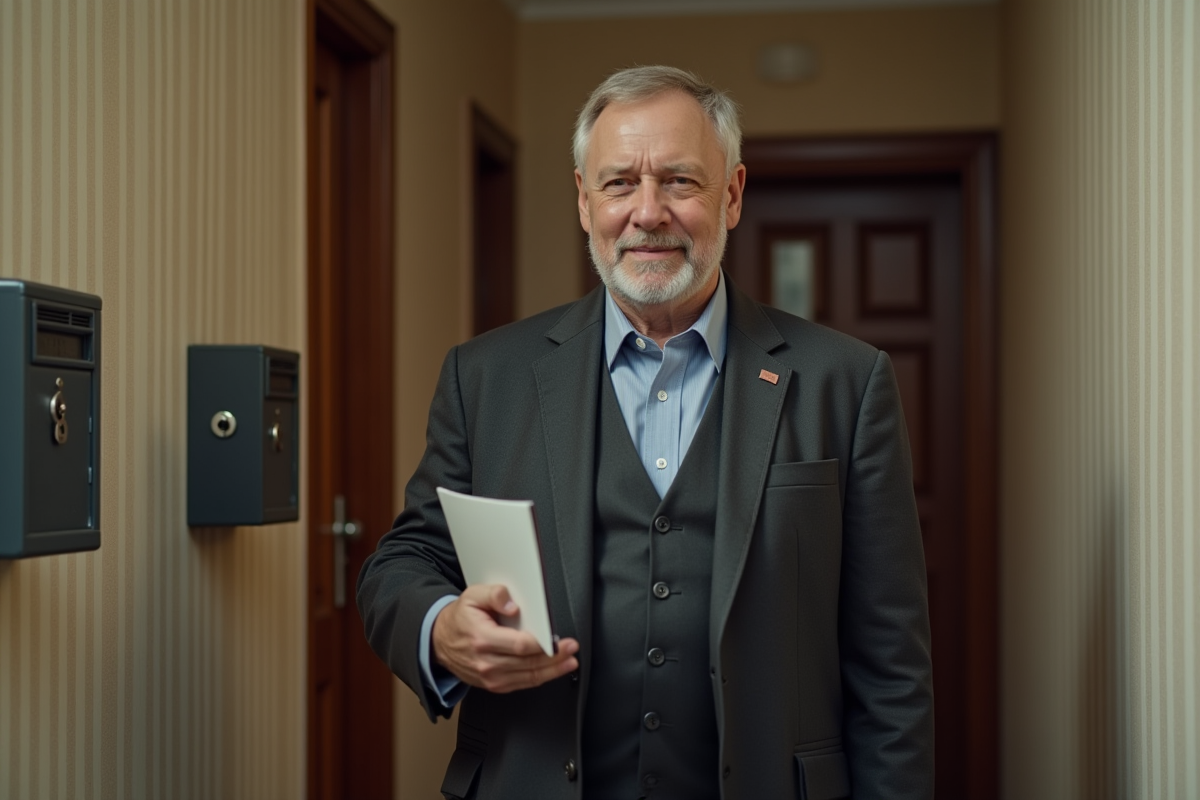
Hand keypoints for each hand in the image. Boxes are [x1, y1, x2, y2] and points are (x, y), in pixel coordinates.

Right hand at [432, 584, 579, 692]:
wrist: (440, 642)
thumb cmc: (460, 619)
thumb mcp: (472, 596)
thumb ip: (494, 594)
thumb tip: (512, 604)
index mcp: (482, 639)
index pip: (519, 646)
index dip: (543, 645)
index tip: (559, 640)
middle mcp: (486, 662)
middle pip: (528, 663)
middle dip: (554, 657)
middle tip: (571, 648)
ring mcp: (490, 677)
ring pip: (528, 677)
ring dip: (552, 671)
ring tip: (569, 662)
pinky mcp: (493, 685)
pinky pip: (522, 684)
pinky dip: (539, 678)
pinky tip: (553, 671)